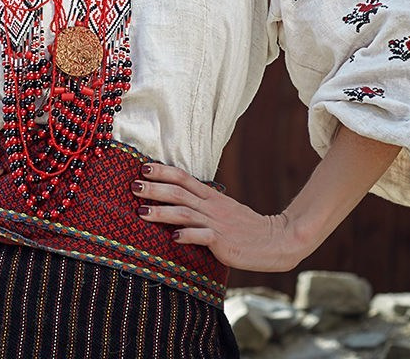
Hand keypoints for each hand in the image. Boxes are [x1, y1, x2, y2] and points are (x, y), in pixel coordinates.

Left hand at [132, 163, 307, 271]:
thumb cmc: (245, 228)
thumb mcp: (223, 210)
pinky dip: (187, 236)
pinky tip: (173, 238)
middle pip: (179, 193)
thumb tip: (176, 200)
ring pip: (185, 213)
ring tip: (141, 211)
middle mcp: (212, 207)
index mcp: (211, 197)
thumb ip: (201, 204)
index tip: (143, 167)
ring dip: (162, 212)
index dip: (164, 171)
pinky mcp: (223, 242)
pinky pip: (203, 237)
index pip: (184, 178)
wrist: (276, 241)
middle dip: (155, 188)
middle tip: (133, 185)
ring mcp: (217, 224)